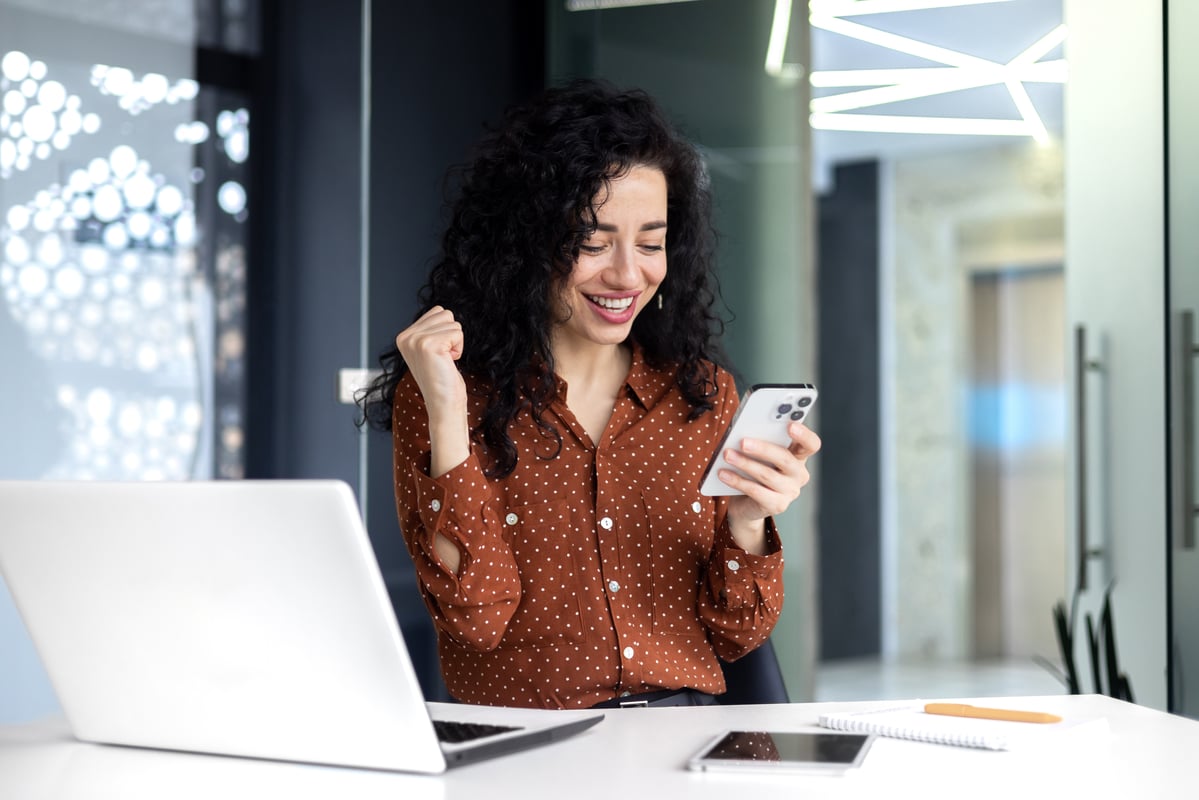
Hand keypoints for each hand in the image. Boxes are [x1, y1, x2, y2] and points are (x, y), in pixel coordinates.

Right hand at [396, 306, 469, 478]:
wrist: (443, 404)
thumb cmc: (442, 378)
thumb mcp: (430, 349)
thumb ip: (430, 329)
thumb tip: (442, 311)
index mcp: (403, 336)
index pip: (437, 311)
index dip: (446, 332)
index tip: (438, 354)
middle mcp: (406, 337)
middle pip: (444, 313)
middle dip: (451, 335)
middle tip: (443, 358)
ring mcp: (415, 340)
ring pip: (452, 322)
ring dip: (455, 342)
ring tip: (445, 360)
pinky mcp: (429, 345)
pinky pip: (457, 332)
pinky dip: (458, 348)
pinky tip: (448, 362)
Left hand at [721, 422, 821, 553]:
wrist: (747, 504)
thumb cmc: (754, 470)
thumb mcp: (758, 454)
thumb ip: (758, 440)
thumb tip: (742, 431)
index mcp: (798, 456)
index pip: (811, 444)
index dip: (804, 435)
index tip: (790, 425)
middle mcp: (799, 474)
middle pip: (785, 459)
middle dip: (763, 449)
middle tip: (743, 442)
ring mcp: (790, 491)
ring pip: (767, 475)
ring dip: (745, 463)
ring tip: (727, 455)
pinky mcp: (777, 505)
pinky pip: (755, 491)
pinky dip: (737, 481)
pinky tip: (723, 473)